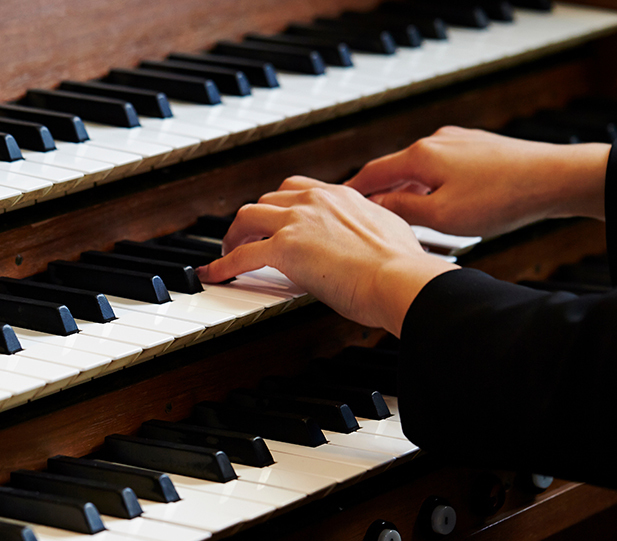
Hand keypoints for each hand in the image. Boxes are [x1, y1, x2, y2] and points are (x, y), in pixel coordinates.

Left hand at [196, 176, 457, 336]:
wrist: (398, 277)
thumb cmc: (402, 265)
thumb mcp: (391, 231)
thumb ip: (375, 226)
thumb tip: (380, 235)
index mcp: (340, 195)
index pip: (298, 189)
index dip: (280, 205)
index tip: (275, 218)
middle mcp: (315, 201)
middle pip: (268, 199)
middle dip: (254, 218)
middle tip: (248, 236)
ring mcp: (297, 222)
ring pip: (247, 217)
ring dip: (234, 235)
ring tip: (229, 252)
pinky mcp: (284, 248)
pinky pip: (241, 255)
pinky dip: (223, 265)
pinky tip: (214, 274)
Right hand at [346, 126, 610, 237]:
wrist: (556, 177)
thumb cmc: (501, 198)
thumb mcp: (441, 216)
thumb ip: (402, 209)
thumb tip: (373, 207)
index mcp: (419, 156)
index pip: (370, 173)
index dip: (351, 192)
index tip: (336, 204)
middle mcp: (435, 142)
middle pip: (395, 170)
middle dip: (382, 194)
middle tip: (369, 217)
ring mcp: (459, 142)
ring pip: (420, 169)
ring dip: (411, 191)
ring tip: (410, 218)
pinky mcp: (479, 147)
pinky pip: (444, 167)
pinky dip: (434, 185)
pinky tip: (445, 204)